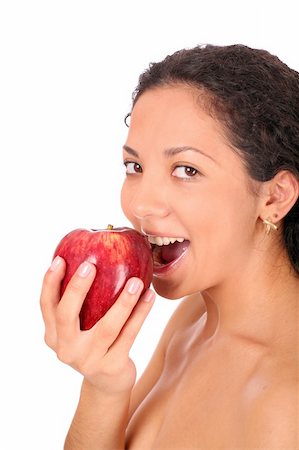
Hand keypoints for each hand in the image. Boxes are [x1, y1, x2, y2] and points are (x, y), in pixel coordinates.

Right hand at [40, 256, 154, 393]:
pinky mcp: (111, 366)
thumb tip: (91, 256)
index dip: (50, 282)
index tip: (60, 259)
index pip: (46, 306)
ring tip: (136, 281)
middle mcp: (66, 349)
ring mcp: (88, 360)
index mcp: (54, 335)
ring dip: (123, 301)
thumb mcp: (80, 327)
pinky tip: (149, 295)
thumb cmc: (95, 342)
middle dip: (76, 288)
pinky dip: (140, 313)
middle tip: (90, 264)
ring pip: (107, 326)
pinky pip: (129, 334)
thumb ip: (80, 302)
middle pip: (66, 315)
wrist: (108, 384)